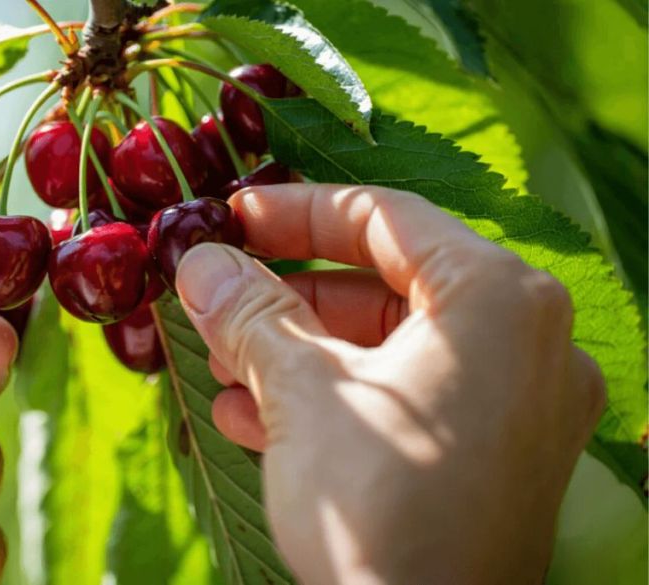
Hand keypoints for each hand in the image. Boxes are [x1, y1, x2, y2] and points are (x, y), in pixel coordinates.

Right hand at [175, 184, 604, 584]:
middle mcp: (529, 343)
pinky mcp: (498, 460)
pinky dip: (336, 400)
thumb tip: (201, 262)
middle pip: (386, 286)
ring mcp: (520, 407)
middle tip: (219, 301)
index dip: (296, 212)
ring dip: (299, 354)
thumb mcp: (300, 393)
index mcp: (499, 300)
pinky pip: (409, 400)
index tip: (232, 219)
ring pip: (391, 348)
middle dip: (288, 298)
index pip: (386, 219)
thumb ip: (251, 313)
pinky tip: (254, 418)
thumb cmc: (379, 508)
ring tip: (223, 368)